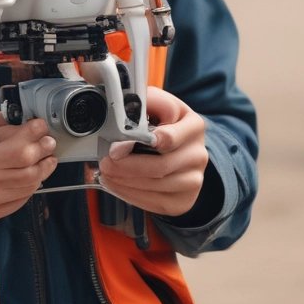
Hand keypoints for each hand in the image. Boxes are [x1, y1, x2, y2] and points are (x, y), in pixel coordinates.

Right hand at [0, 106, 56, 226]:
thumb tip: (2, 117)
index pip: (18, 145)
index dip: (34, 133)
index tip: (38, 125)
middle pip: (28, 167)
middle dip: (43, 150)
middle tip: (47, 141)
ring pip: (26, 186)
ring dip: (41, 171)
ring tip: (46, 159)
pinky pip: (15, 204)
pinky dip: (27, 190)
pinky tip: (30, 180)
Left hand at [98, 87, 208, 217]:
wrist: (182, 151)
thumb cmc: (164, 124)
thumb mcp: (158, 105)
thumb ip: (146, 101)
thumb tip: (125, 102)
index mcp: (193, 126)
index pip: (170, 138)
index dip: (143, 142)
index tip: (118, 146)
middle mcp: (198, 154)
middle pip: (161, 166)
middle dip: (127, 166)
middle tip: (105, 162)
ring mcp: (194, 180)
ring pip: (156, 186)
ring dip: (125, 181)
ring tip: (106, 173)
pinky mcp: (184, 201)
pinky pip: (154, 203)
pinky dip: (130, 194)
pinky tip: (116, 184)